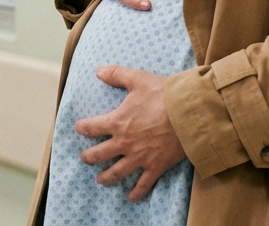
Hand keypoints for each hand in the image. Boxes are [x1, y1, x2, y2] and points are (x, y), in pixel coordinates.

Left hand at [75, 65, 186, 201]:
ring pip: (116, 172)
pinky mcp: (155, 167)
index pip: (91, 128)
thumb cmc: (164, 96)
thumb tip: (98, 71)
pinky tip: (131, 198)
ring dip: (106, 177)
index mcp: (117, 122)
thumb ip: (116, 74)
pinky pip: (143, 184)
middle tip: (85, 158)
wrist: (189, 114)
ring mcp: (139, 157)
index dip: (82, 128)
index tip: (79, 128)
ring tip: (100, 180)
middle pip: (99, 154)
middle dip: (89, 157)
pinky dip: (137, 192)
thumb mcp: (138, 79)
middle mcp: (124, 143)